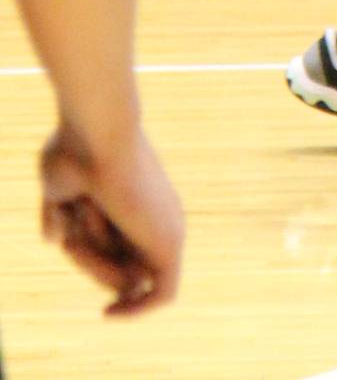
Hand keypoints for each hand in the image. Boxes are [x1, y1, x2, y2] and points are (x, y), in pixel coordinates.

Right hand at [40, 120, 183, 318]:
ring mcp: (169, 229)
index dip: (94, 259)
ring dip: (96, 264)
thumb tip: (55, 239)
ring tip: (87, 224)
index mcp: (138, 201)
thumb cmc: (74, 149)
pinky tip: (109, 312)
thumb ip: (58, 215)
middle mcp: (158, 216)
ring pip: (131, 282)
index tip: (70, 240)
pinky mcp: (172, 245)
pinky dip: (134, 308)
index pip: (122, 252)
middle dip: (92, 262)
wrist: (96, 133)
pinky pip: (160, 295)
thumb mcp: (59, 187)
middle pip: (127, 271)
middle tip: (72, 234)